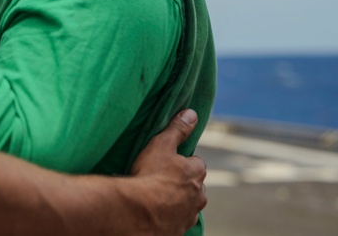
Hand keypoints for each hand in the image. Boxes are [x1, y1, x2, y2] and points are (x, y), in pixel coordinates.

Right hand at [127, 109, 206, 234]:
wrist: (138, 211)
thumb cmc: (151, 175)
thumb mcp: (161, 144)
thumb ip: (177, 129)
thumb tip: (191, 113)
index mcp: (196, 173)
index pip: (197, 163)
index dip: (183, 161)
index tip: (170, 162)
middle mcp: (198, 197)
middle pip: (194, 187)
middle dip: (183, 184)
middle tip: (162, 180)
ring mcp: (188, 216)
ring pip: (187, 206)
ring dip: (176, 202)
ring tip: (155, 197)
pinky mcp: (177, 231)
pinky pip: (176, 222)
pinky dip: (168, 218)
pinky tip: (154, 213)